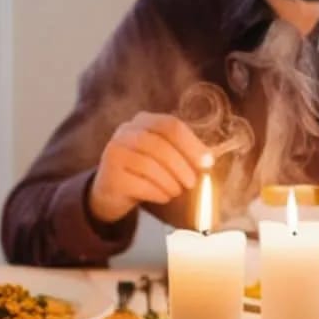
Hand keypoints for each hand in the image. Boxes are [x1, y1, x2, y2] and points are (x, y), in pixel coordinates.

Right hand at [89, 113, 208, 223]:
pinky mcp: (110, 176)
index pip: (170, 125)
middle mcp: (125, 132)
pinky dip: (158, 193)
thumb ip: (183, 153)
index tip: (207, 163)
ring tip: (176, 191)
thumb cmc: (145, 172)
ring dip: (171, 183)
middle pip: (160, 145)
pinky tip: (163, 197)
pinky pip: (141, 185)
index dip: (192, 144)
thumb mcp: (164, 157)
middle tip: (192, 183)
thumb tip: (207, 162)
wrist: (111, 192)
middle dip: (182, 167)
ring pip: (150, 166)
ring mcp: (115, 152)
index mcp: (143, 121)